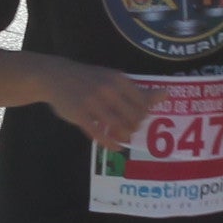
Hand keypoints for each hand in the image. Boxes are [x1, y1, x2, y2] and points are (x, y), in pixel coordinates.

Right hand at [40, 59, 157, 149]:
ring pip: (118, 127)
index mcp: (118, 80)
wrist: (56, 76)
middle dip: (135, 127)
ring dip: (125, 136)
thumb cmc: (90, 79)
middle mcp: (107, 90)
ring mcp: (92, 102)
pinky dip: (111, 143)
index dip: (144, 115)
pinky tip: (115, 146)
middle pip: (133, 117)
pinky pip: (100, 134)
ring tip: (124, 137)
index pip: (143, 104)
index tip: (139, 118)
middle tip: (131, 129)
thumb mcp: (114, 79)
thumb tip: (167, 94)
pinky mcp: (79, 115)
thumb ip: (139, 90)